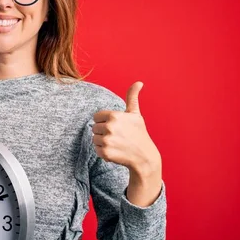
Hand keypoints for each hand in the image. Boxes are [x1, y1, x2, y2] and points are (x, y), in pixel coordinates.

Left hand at [92, 82, 162, 203]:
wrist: (144, 157)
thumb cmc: (139, 133)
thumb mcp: (135, 114)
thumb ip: (132, 97)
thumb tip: (139, 82)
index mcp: (114, 115)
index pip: (96, 117)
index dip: (105, 122)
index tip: (116, 126)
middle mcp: (110, 127)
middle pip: (94, 128)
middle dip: (103, 132)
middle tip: (118, 136)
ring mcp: (107, 140)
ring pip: (94, 139)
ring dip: (103, 142)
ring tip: (117, 144)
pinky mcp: (105, 152)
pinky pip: (96, 150)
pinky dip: (104, 152)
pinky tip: (115, 152)